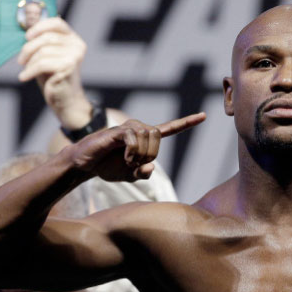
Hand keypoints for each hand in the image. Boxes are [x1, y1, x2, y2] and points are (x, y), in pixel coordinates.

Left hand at [17, 18, 90, 128]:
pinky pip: (42, 64)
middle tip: (20, 61)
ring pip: (42, 51)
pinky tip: (24, 77)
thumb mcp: (47, 55)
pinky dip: (29, 71)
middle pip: (46, 37)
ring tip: (26, 70)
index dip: (39, 27)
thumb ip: (42, 40)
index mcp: (73, 39)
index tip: (27, 37)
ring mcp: (74, 56)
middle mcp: (77, 45)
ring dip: (29, 62)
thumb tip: (27, 25)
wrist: (65, 100)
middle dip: (28, 48)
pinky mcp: (68, 67)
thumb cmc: (53, 77)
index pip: (57, 22)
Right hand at [69, 113, 205, 181]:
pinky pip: (134, 140)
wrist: (86, 165)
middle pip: (159, 138)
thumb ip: (144, 173)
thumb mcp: (131, 175)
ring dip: (140, 155)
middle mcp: (139, 128)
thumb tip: (150, 166)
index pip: (170, 129)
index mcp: (146, 139)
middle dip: (150, 155)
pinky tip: (124, 158)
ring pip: (149, 138)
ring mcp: (128, 128)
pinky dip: (132, 153)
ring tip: (127, 161)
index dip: (187, 123)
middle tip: (134, 163)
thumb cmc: (108, 167)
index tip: (204, 115)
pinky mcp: (118, 131)